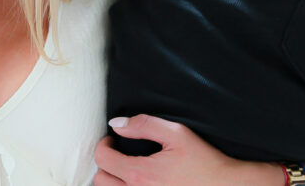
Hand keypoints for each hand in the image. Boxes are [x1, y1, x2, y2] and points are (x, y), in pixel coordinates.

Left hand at [94, 116, 280, 185]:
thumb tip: (116, 124)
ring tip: (125, 170)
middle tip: (118, 154)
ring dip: (113, 180)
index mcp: (140, 174)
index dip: (104, 145)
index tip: (113, 140)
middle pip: (101, 180)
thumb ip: (143, 125)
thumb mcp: (176, 134)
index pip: (102, 159)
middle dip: (105, 164)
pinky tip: (136, 182)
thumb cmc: (203, 161)